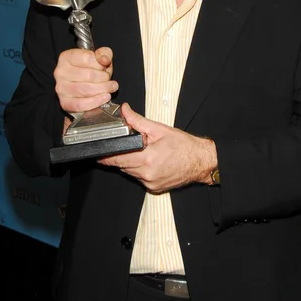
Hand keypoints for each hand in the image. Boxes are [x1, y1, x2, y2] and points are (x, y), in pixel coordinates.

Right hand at [54, 46, 117, 113]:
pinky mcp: (64, 103)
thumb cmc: (90, 69)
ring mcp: (61, 88)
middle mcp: (60, 72)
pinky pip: (80, 105)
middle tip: (110, 80)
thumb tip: (104, 59)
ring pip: (85, 90)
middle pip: (88, 75)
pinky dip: (95, 102)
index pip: (86, 58)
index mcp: (66, 57)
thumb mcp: (99, 57)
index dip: (100, 64)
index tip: (104, 67)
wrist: (82, 84)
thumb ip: (104, 53)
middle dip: (104, 78)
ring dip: (103, 89)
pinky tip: (104, 98)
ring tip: (111, 88)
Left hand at [98, 103, 217, 192]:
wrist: (201, 161)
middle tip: (120, 148)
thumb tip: (125, 111)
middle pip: (122, 166)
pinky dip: (139, 169)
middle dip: (118, 157)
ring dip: (129, 163)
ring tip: (140, 152)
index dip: (106, 156)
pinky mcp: (154, 188)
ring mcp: (150, 183)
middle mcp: (147, 174)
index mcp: (147, 158)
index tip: (99, 153)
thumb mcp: (160, 129)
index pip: (118, 158)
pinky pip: (139, 178)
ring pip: (130, 172)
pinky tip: (148, 161)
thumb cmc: (184, 146)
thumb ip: (138, 121)